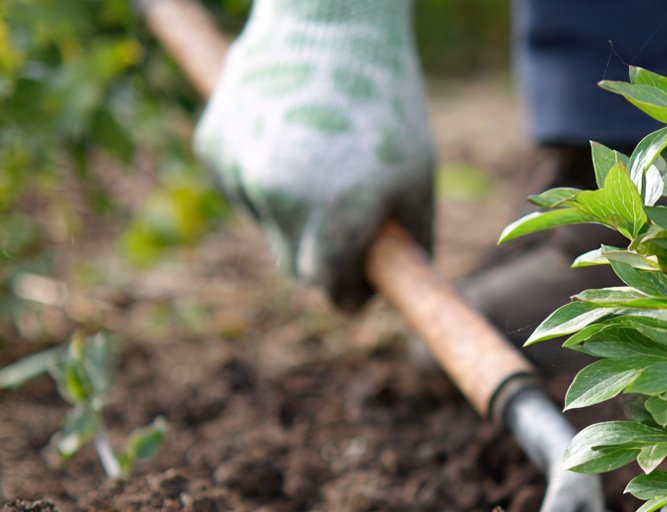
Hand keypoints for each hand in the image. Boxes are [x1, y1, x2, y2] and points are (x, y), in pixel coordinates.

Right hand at [194, 0, 434, 310]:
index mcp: (337, 210)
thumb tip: (404, 285)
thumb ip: (411, 242)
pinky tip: (289, 139)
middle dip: (322, 262)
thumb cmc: (385, 105)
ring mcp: (243, 171)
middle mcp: (284, 197)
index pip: (328, 285)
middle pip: (294, 267)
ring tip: (325, 164)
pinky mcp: (214, 147)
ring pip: (269, 228)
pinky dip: (265, 181)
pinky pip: (245, 191)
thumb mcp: (416, 177)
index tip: (359, 293)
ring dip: (295, 216)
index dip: (348, 294)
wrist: (328, 25)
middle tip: (348, 234)